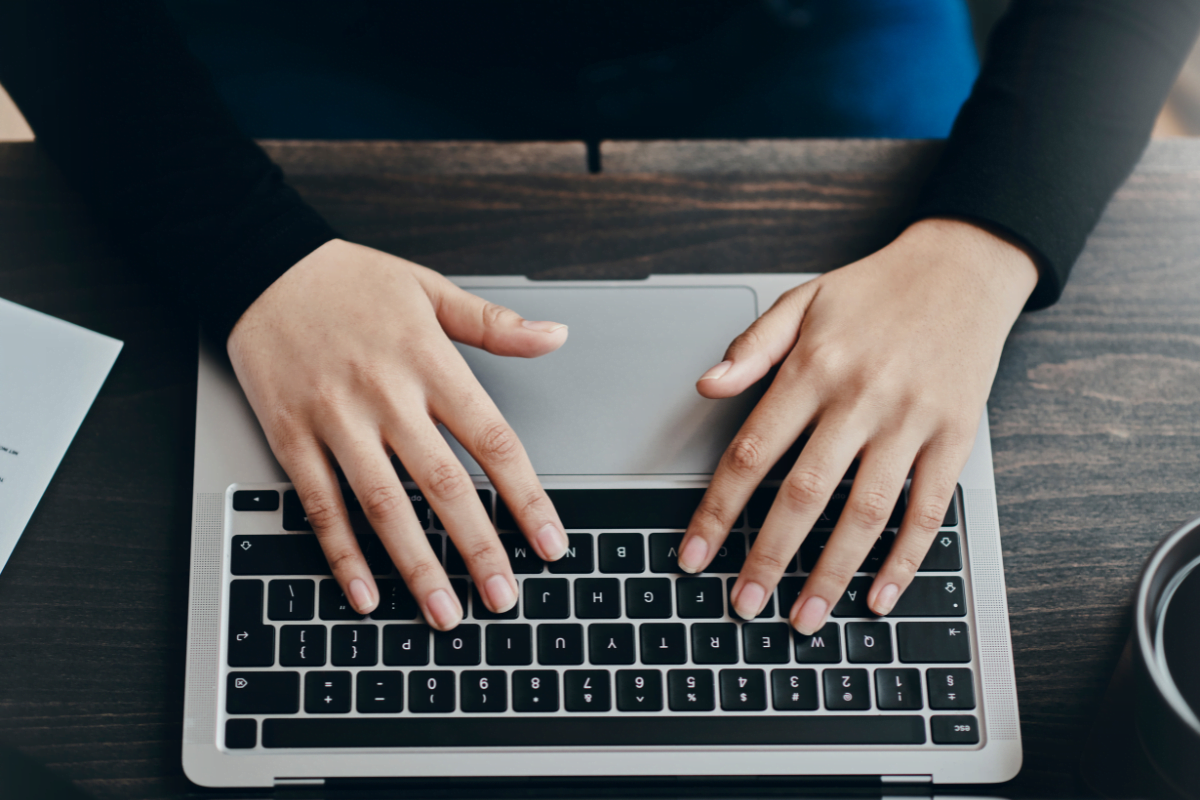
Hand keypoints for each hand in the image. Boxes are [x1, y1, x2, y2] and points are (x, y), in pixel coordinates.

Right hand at [227, 239, 569, 628]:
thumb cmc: (351, 280)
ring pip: (383, 506)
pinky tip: (365, 593)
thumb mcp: (430, 288)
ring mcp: (336, 420)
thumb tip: (556, 336)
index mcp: (429, 363)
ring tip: (444, 612)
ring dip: (416, 565)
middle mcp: (386, 396)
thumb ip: (495, 324)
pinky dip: (342, 553)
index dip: (526, 497)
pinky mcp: (291, 436)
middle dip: (478, 548)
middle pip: (443, 485)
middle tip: (505, 597)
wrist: (260, 264)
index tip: (550, 542)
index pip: (492, 440)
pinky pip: (320, 505)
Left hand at [677, 218, 1037, 632]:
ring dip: (832, 573)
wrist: (963, 268)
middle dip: (768, 556)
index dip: (718, 510)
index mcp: (814, 367)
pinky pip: (929, 509)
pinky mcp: (955, 436)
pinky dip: (905, 559)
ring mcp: (912, 421)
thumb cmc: (874, 290)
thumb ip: (753, 347)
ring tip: (804, 617)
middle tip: (743, 604)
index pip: (753, 452)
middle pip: (805, 494)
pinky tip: (879, 596)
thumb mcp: (803, 300)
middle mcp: (861, 398)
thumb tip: (706, 386)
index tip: (694, 554)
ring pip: (866, 513)